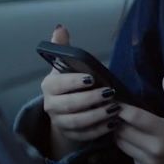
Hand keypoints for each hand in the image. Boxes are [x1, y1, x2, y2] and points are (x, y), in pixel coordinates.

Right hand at [40, 25, 118, 157]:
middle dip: (91, 100)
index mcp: (49, 86)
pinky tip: (113, 123)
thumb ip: (63, 48)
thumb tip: (60, 28)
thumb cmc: (69, 82)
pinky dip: (99, 130)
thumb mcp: (65, 65)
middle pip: (69, 105)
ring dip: (97, 116)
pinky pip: (85, 135)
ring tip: (115, 109)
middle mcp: (50, 106)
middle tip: (110, 94)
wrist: (65, 109)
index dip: (74, 82)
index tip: (92, 78)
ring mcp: (59, 122)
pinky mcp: (71, 135)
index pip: (59, 84)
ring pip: (78, 122)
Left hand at [113, 74, 163, 163]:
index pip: (134, 118)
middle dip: (117, 121)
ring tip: (121, 124)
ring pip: (122, 145)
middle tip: (115, 112)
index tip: (115, 102)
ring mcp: (148, 163)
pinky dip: (129, 147)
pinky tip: (135, 140)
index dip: (122, 109)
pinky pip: (130, 156)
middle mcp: (154, 149)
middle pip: (123, 132)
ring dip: (120, 133)